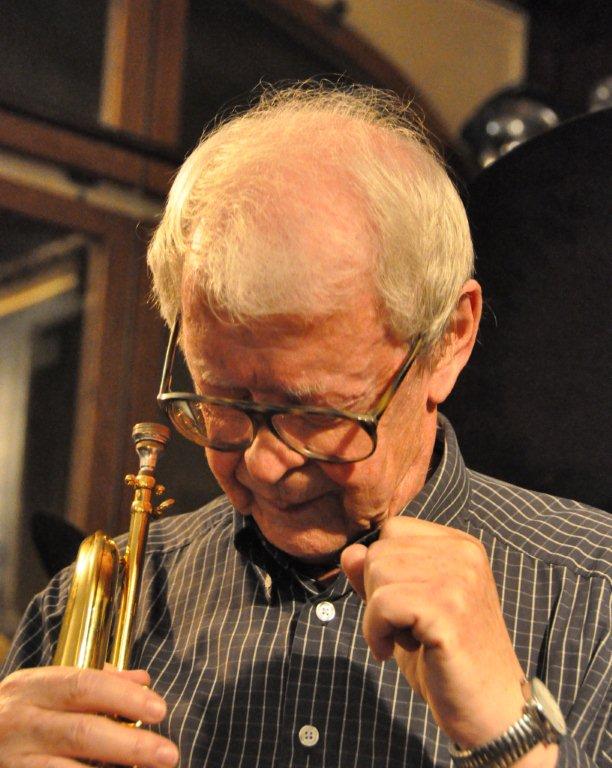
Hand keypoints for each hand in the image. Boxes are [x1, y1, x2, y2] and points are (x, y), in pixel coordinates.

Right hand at [0, 665, 178, 766]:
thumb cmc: (21, 710)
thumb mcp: (47, 686)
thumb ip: (95, 682)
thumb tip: (142, 680)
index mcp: (34, 687)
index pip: (84, 686)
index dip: (124, 697)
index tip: (160, 709)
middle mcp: (21, 722)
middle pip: (81, 732)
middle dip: (129, 744)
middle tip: (168, 754)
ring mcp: (14, 759)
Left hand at [341, 517, 526, 747]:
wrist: (490, 710)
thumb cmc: (445, 658)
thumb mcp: (405, 607)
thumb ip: (378, 575)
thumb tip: (349, 552)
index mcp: (460, 545)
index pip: (394, 530)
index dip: (383, 568)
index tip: (401, 606)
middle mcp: (463, 554)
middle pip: (380, 551)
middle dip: (377, 593)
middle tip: (406, 629)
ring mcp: (459, 579)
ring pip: (377, 573)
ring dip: (377, 616)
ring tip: (406, 639)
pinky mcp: (448, 610)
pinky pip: (382, 604)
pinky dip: (376, 632)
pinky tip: (393, 651)